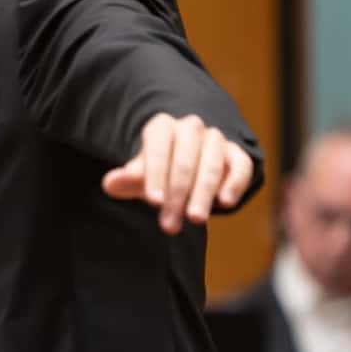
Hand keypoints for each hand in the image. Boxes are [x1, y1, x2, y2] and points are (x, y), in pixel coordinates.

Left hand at [101, 114, 254, 233]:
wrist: (186, 169)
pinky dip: (235, 182)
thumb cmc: (159, 173)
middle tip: (171, 224)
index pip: (158, 146)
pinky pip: (241, 165)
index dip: (156, 174)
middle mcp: (190, 128)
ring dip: (203, 193)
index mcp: (162, 127)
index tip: (154, 202)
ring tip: (195, 219)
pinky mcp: (236, 154)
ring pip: (212, 163)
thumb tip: (109, 184)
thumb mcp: (141, 176)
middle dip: (177, 193)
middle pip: (185, 158)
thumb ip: (127, 179)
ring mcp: (215, 139)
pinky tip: (225, 202)